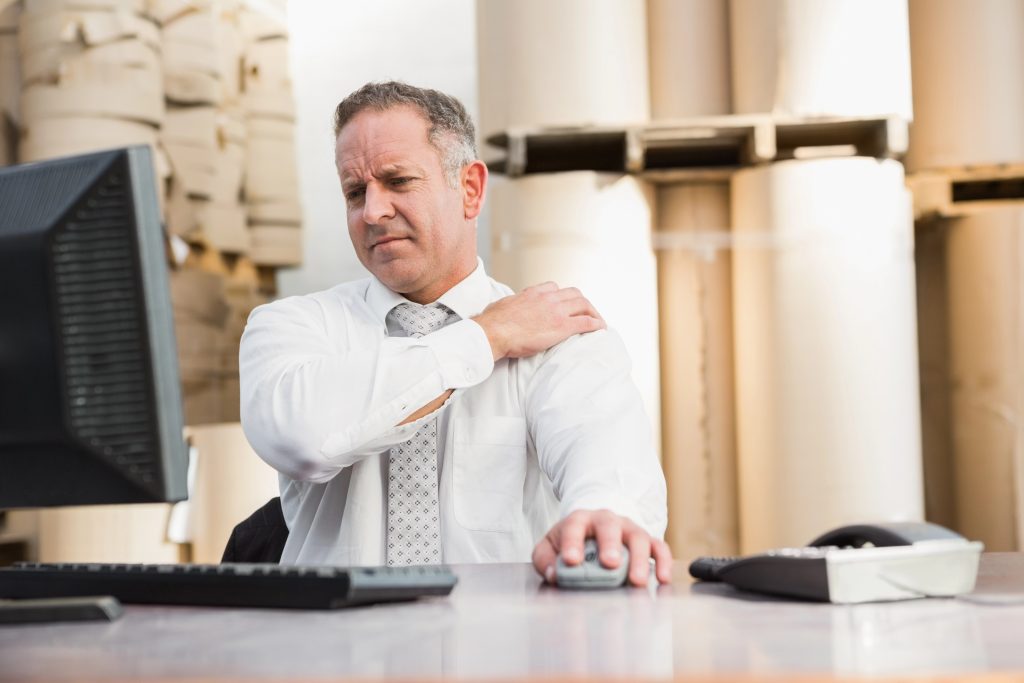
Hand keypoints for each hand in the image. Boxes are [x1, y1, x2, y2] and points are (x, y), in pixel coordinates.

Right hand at [471, 282, 605, 360]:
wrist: (493, 332)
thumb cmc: (491, 322)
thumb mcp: (502, 305)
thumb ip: (511, 305)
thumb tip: (505, 309)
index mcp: (533, 293)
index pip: (553, 287)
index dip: (561, 296)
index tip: (564, 304)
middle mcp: (547, 298)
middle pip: (574, 294)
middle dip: (582, 302)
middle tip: (586, 312)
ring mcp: (556, 311)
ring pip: (584, 304)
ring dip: (593, 312)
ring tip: (597, 321)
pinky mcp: (562, 326)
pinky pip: (586, 322)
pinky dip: (596, 324)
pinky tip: (601, 329)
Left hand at [532, 509, 672, 586]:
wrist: (594, 529)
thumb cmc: (571, 541)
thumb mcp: (550, 547)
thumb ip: (545, 560)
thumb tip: (552, 574)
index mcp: (580, 520)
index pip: (574, 526)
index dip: (572, 543)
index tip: (571, 560)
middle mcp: (607, 521)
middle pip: (610, 527)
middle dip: (610, 545)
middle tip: (609, 564)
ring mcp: (629, 530)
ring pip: (638, 538)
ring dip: (639, 559)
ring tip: (637, 581)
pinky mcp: (647, 542)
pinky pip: (659, 547)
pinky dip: (663, 562)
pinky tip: (662, 578)